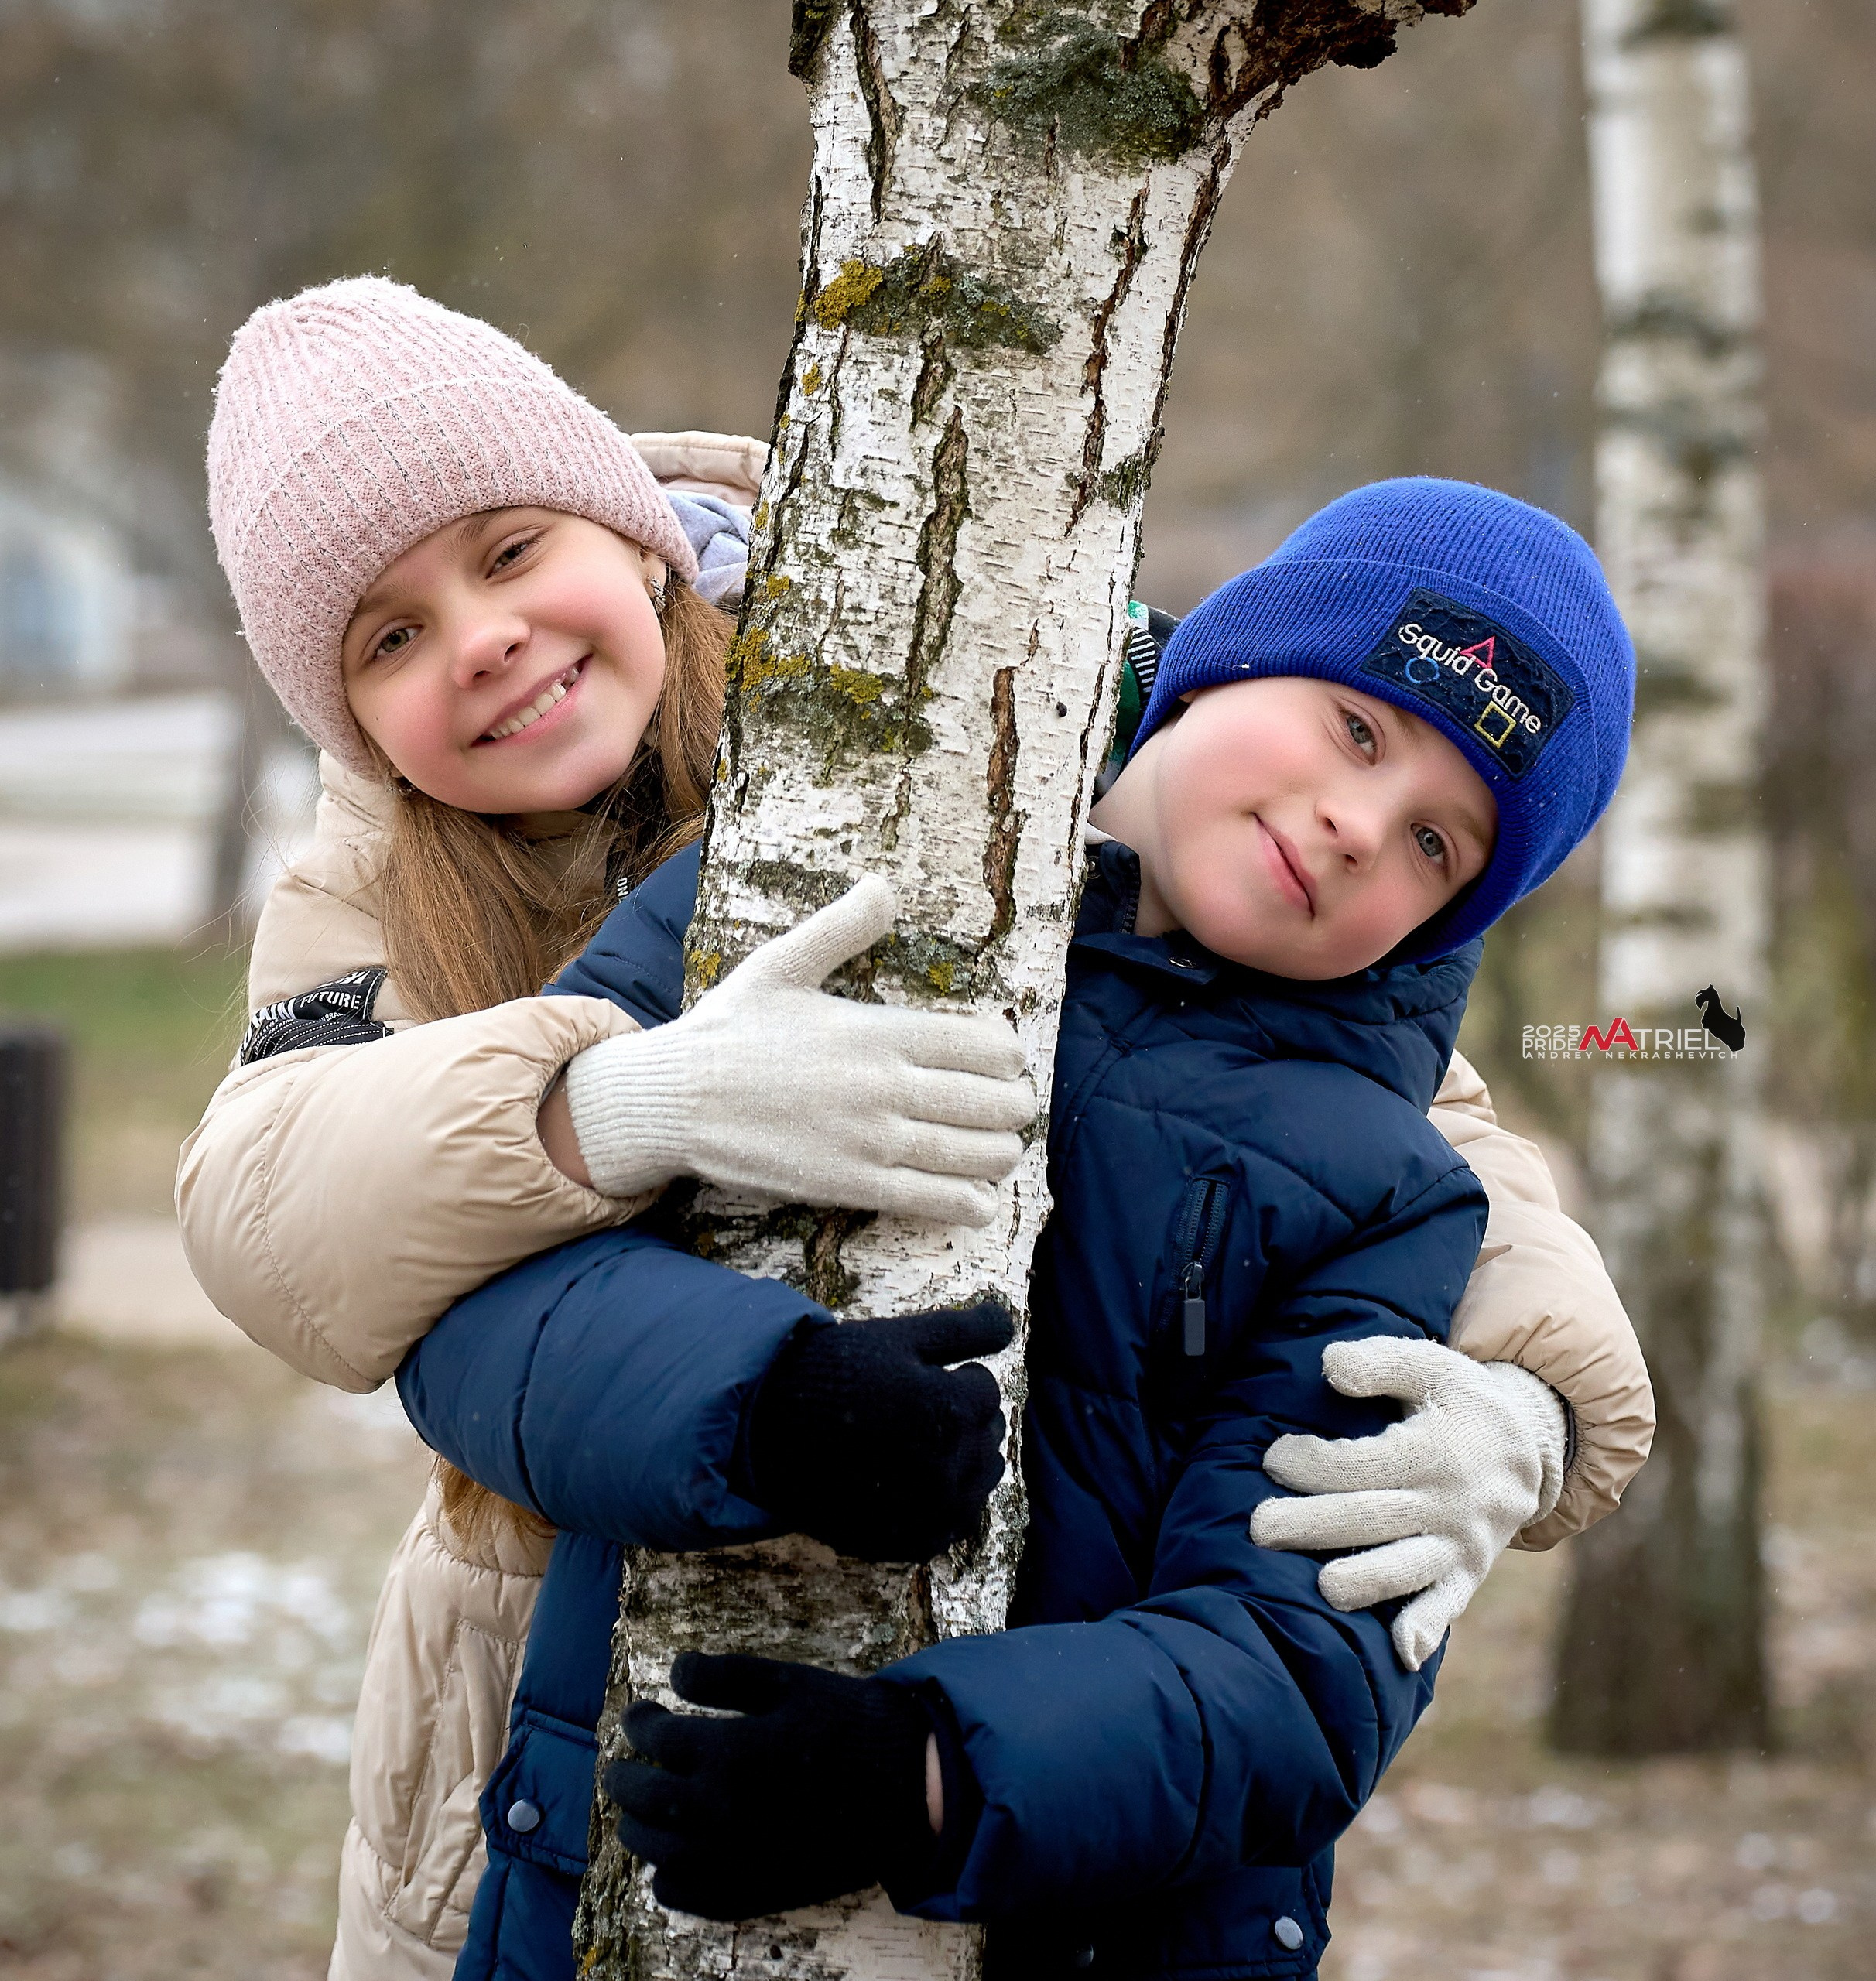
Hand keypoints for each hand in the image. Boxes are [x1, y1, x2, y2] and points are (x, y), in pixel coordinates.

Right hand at [563, 875, 1032, 1220]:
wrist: (674, 1101)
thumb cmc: (729, 1030)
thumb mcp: (781, 964)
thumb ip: (840, 928)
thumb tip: (884, 885)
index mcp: (879, 1031)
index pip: (987, 1046)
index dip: (1009, 1055)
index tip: (1001, 1060)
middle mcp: (886, 1087)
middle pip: (996, 1103)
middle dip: (1015, 1106)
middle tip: (1008, 1107)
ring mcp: (872, 1142)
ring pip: (978, 1156)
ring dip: (1001, 1154)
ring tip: (998, 1149)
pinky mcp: (853, 1186)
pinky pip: (936, 1202)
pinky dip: (970, 1205)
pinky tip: (977, 1200)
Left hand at [606, 1652, 932, 1920]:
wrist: (906, 1787)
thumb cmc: (848, 1724)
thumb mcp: (789, 1681)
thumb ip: (725, 1674)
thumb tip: (674, 1671)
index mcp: (729, 1753)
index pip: (655, 1738)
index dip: (639, 1720)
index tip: (639, 1712)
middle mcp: (720, 1812)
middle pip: (643, 1798)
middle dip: (622, 1776)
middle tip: (620, 1764)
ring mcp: (732, 1859)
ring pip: (654, 1849)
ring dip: (637, 1825)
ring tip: (641, 1807)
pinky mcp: (750, 1891)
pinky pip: (683, 1895)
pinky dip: (665, 1876)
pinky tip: (671, 1857)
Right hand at [749, 1301, 1011, 1561]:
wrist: (769, 1431)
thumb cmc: (836, 1374)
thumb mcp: (898, 1337)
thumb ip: (963, 1329)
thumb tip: (1011, 1323)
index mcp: (947, 1410)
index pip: (985, 1388)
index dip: (952, 1375)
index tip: (915, 1374)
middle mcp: (945, 1468)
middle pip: (989, 1435)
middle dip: (963, 1415)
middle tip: (914, 1406)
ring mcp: (928, 1512)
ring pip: (982, 1480)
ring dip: (962, 1457)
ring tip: (914, 1440)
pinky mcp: (909, 1543)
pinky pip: (955, 1522)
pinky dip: (944, 1501)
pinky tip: (910, 1478)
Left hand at [1249, 1337, 1567, 1670]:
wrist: (1530, 1451)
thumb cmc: (1460, 1402)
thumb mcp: (1431, 1365)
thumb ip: (1381, 1361)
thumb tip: (1330, 1365)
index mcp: (1433, 1451)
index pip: (1363, 1464)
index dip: (1314, 1462)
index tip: (1273, 1457)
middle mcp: (1446, 1503)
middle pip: (1371, 1519)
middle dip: (1313, 1525)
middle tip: (1259, 1528)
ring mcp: (1458, 1545)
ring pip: (1405, 1569)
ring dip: (1362, 1581)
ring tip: (1320, 1588)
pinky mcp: (1466, 1574)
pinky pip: (1447, 1605)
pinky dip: (1426, 1629)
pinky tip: (1401, 1653)